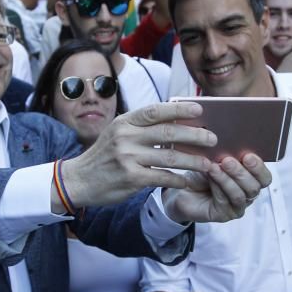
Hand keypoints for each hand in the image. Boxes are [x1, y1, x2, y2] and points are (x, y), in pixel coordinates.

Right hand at [61, 102, 214, 208]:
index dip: (179, 109)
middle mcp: (126, 137)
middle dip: (194, 135)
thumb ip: (141, 127)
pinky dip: (179, 180)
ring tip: (208, 163)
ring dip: (192, 161)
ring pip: (169, 158)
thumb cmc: (104, 155)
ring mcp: (128, 158)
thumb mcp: (117, 133)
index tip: (199, 111)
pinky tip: (189, 181)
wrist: (79, 180)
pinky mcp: (131, 178)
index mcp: (124, 122)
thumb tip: (175, 120)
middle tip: (212, 138)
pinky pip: (162, 178)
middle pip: (168, 133)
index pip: (155, 111)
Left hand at [163, 153, 271, 223]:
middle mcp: (247, 195)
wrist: (183, 188)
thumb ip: (227, 152)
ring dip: (227, 179)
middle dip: (241, 173)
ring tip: (216, 166)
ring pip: (239, 195)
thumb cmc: (203, 171)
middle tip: (228, 160)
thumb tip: (229, 138)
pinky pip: (224, 201)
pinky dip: (217, 186)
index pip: (265, 178)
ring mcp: (236, 207)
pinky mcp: (223, 215)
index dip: (259, 168)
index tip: (248, 155)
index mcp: (252, 180)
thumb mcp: (216, 158)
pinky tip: (210, 175)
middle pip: (254, 187)